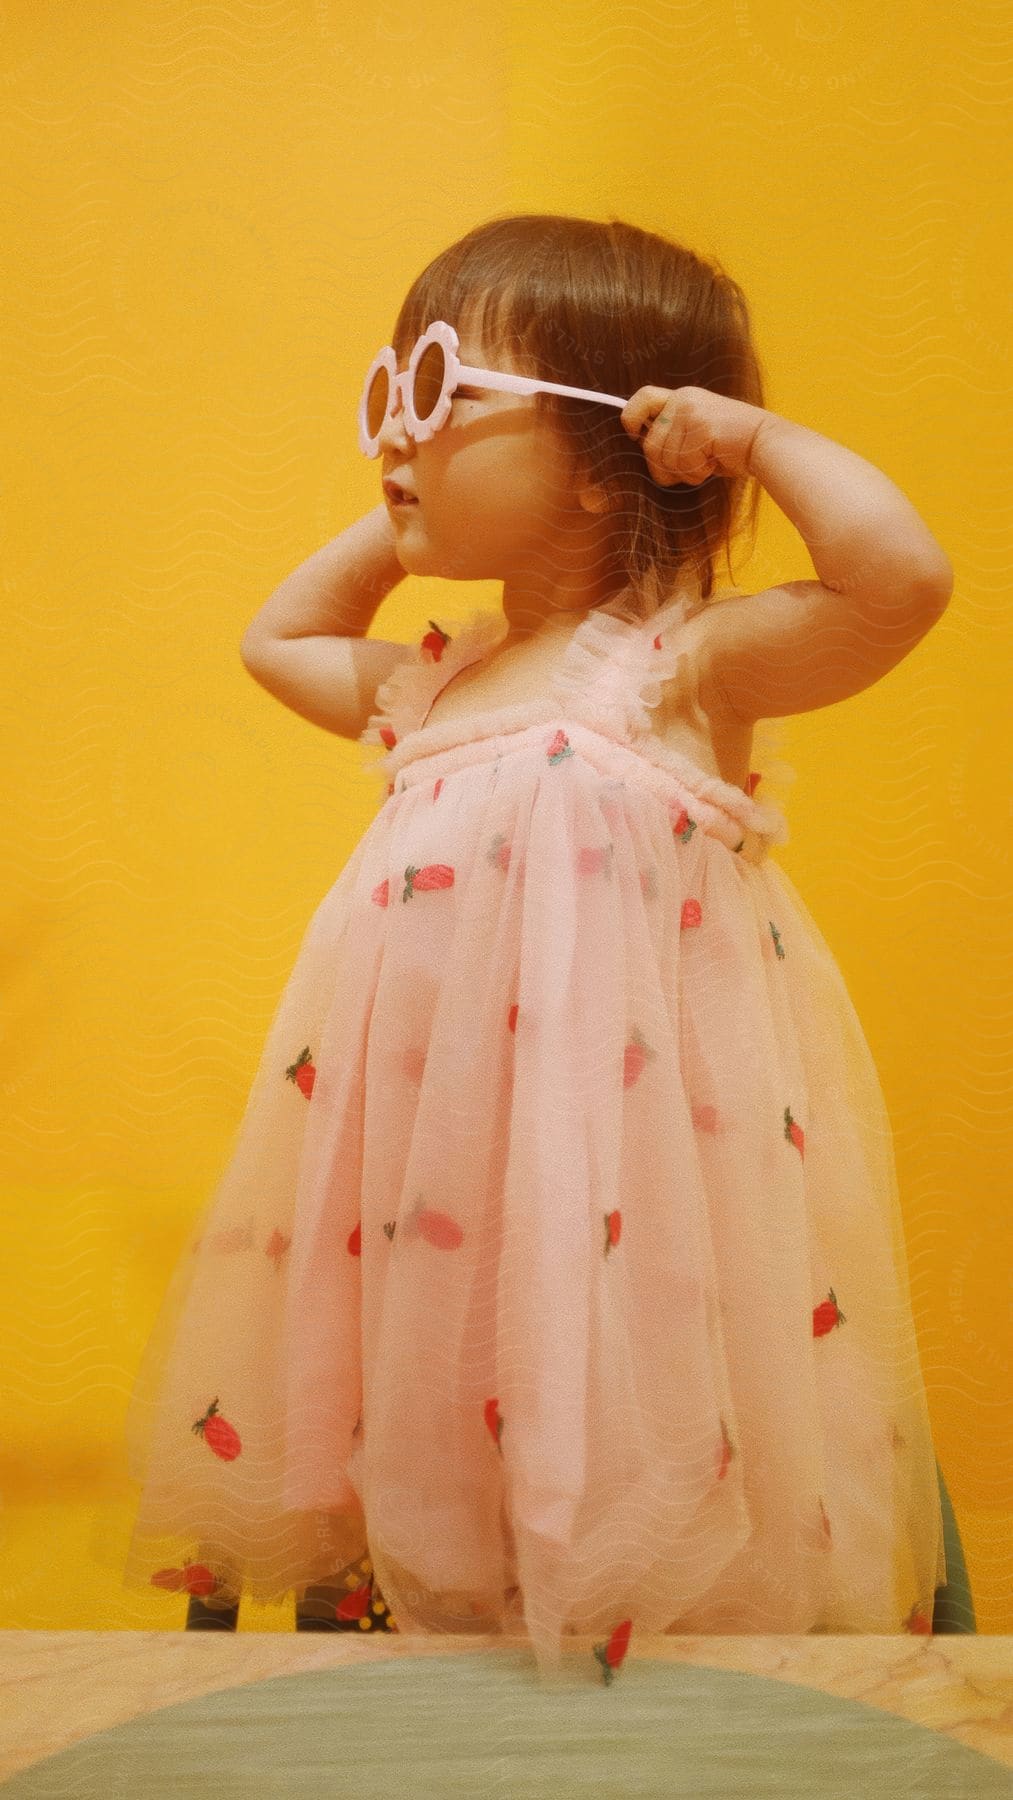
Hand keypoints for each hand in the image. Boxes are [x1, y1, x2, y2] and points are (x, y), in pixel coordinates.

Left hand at [619, 385, 773, 487]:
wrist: (764, 441)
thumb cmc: (729, 445)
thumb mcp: (696, 432)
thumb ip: (672, 434)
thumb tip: (644, 447)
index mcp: (681, 397)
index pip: (641, 398)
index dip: (630, 419)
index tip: (634, 436)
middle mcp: (683, 399)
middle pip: (650, 444)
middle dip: (664, 467)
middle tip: (689, 467)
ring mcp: (691, 411)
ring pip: (665, 458)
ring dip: (685, 471)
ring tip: (706, 461)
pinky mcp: (701, 427)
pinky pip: (683, 463)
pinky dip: (697, 473)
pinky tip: (713, 462)